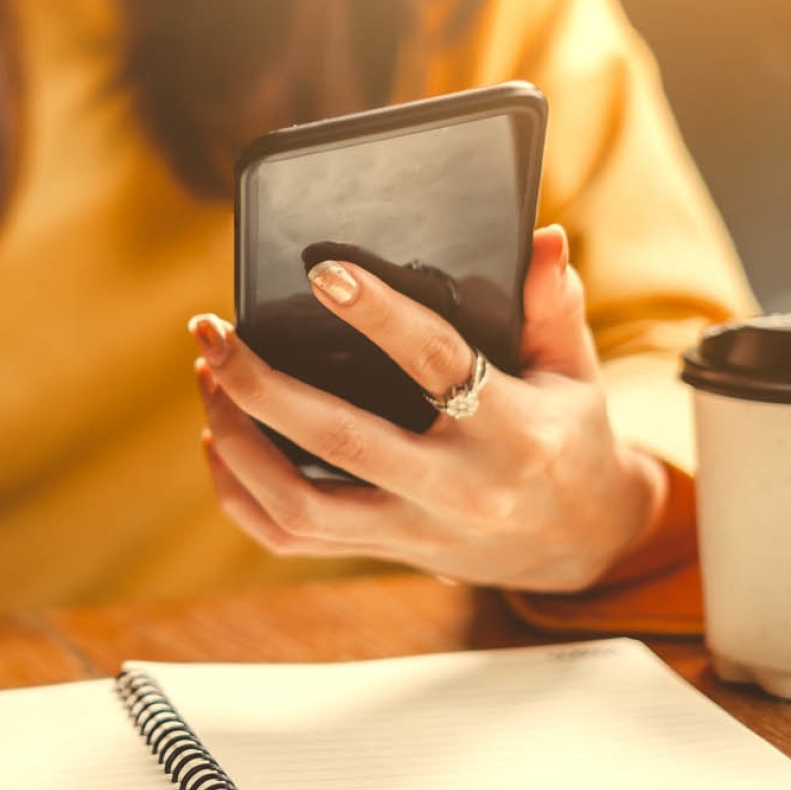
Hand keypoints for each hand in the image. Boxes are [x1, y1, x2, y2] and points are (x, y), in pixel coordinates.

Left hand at [191, 225, 666, 591]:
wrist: (580, 544)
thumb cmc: (568, 438)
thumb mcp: (576, 371)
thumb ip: (554, 305)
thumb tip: (540, 237)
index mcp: (511, 431)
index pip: (436, 363)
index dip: (378, 315)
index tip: (323, 273)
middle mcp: (456, 488)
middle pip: (339, 440)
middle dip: (261, 384)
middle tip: (214, 332)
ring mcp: (413, 529)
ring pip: (299, 504)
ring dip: (237, 441)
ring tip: (210, 377)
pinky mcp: (382, 551)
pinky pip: (290, 537)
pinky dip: (240, 493)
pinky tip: (218, 439)